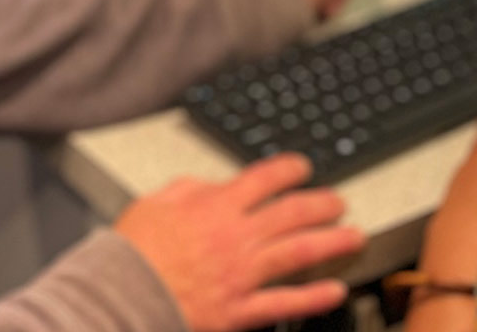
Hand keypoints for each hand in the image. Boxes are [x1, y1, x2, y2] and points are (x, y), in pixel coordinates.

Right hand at [115, 154, 365, 331]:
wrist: (122, 295)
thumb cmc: (132, 253)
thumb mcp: (153, 203)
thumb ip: (186, 190)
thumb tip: (206, 185)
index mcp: (215, 206)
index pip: (263, 179)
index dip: (289, 170)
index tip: (303, 168)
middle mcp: (237, 237)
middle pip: (292, 213)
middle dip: (321, 204)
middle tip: (339, 202)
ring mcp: (243, 274)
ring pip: (299, 252)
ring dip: (331, 242)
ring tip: (354, 236)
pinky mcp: (240, 309)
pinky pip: (285, 303)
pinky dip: (313, 298)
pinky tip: (334, 291)